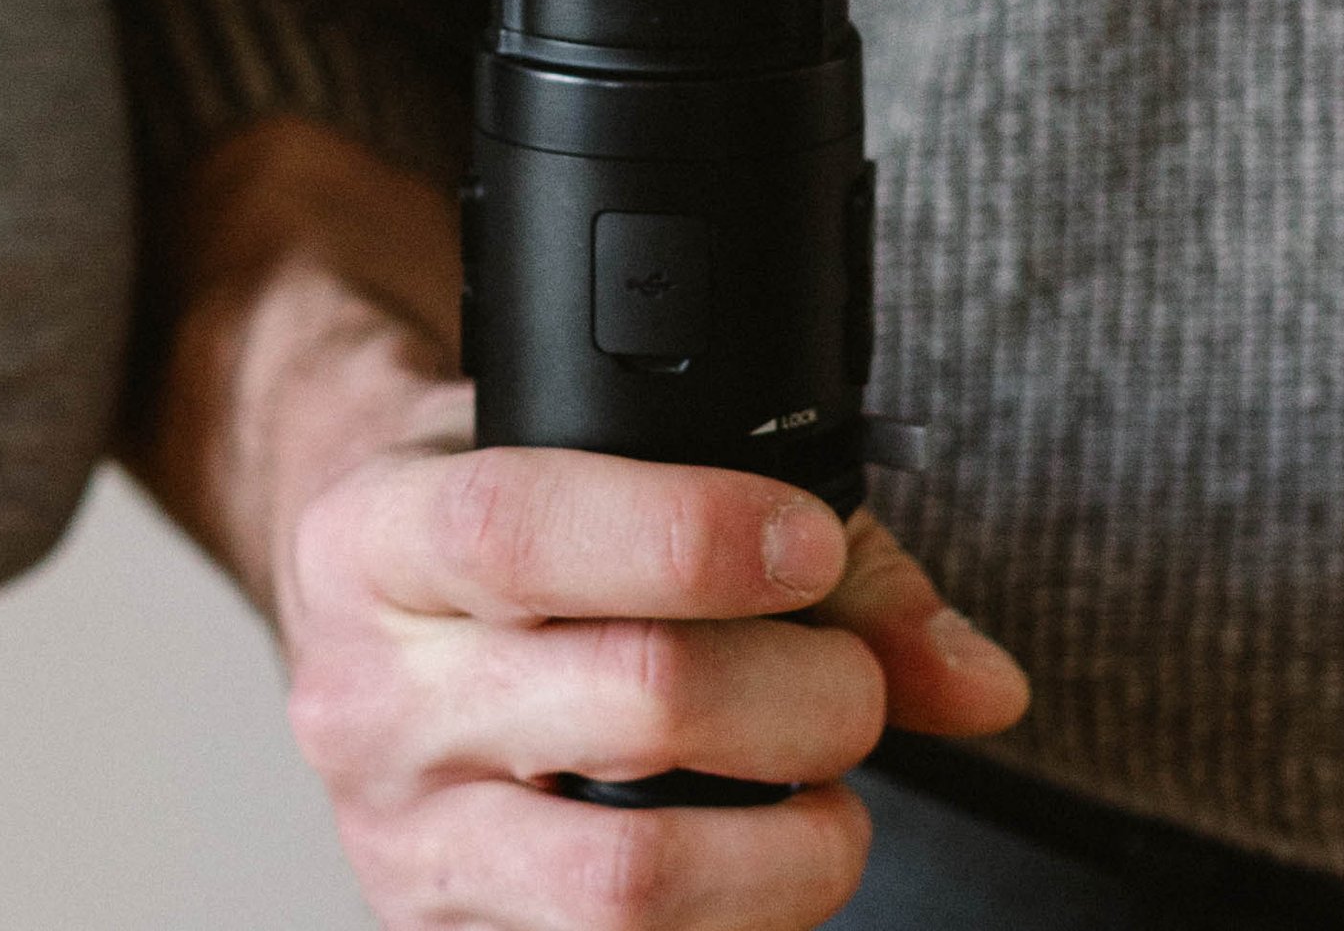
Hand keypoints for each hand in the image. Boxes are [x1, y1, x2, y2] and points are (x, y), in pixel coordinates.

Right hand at [132, 118, 1027, 930]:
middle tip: (856, 684)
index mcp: (378, 537)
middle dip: (799, 695)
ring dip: (787, 848)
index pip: (519, 533)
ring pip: (626, 879)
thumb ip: (806, 550)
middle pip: (623, 702)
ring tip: (830, 797)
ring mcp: (404, 841)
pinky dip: (738, 927)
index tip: (810, 543)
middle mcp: (366, 695)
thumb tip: (980, 679)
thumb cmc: (503, 517)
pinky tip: (766, 865)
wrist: (364, 601)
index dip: (689, 537)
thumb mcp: (593, 460)